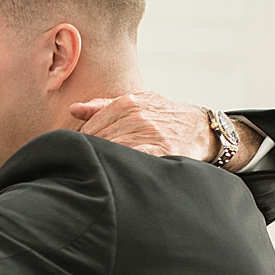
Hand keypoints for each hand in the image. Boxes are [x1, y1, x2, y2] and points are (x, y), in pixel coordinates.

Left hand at [70, 92, 215, 160]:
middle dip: (94, 155)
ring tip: (108, 171)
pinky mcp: (162, 150)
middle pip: (99, 142)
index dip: (86, 146)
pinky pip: (133, 159)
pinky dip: (124, 165)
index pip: (90, 130)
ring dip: (107, 163)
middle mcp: (136, 116)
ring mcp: (149, 133)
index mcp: (126, 103)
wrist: (200, 128)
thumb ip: (103, 107)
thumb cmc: (164, 118)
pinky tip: (122, 171)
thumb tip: (74, 109)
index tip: (87, 156)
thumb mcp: (136, 103)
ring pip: (113, 151)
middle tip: (94, 166)